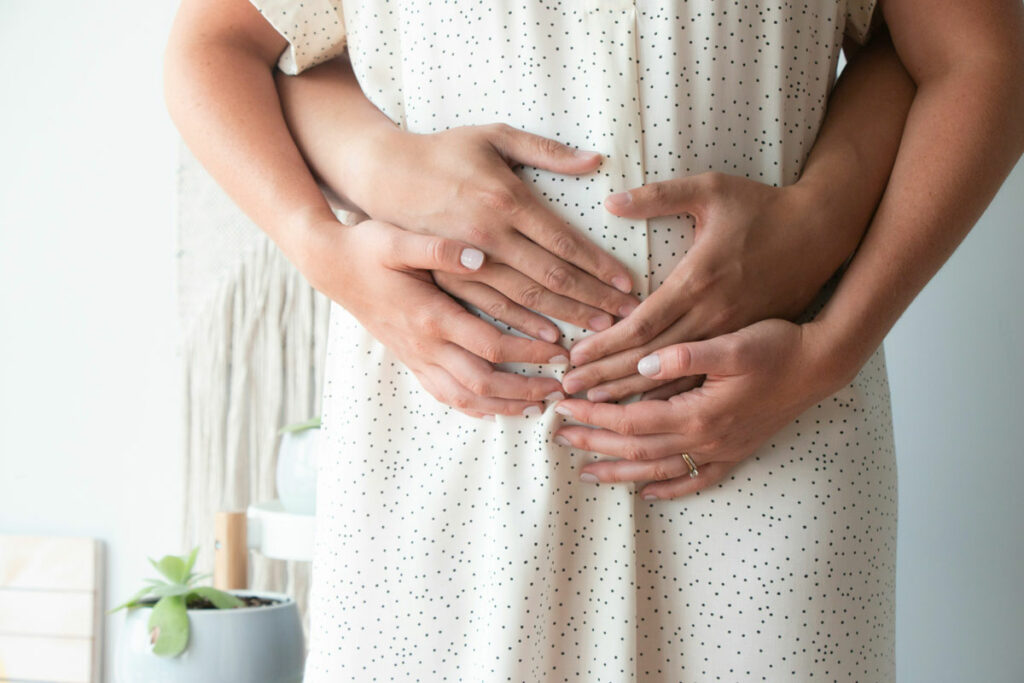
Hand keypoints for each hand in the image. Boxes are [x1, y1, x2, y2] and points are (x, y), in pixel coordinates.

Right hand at [300, 218, 568, 418]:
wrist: (329, 266)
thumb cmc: (366, 248)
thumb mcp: (397, 239)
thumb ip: (438, 248)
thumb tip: (480, 255)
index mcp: (430, 316)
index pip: (491, 345)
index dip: (529, 353)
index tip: (562, 351)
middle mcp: (424, 345)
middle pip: (483, 383)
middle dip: (525, 390)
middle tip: (560, 389)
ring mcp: (415, 357)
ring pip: (464, 398)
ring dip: (503, 406)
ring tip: (537, 407)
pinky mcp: (409, 360)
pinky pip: (444, 395)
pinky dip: (474, 407)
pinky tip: (495, 409)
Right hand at [344, 122, 639, 333]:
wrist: (382, 175)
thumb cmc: (443, 151)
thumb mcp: (493, 135)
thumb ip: (545, 150)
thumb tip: (595, 160)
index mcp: (505, 200)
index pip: (564, 243)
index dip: (599, 266)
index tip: (628, 284)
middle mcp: (488, 237)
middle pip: (551, 279)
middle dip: (593, 300)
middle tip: (627, 318)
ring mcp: (466, 263)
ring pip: (524, 302)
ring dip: (564, 319)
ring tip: (598, 333)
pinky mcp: (447, 278)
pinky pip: (489, 311)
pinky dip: (520, 329)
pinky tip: (547, 341)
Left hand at [553, 319, 847, 499]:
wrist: (821, 365)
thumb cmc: (777, 347)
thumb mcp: (732, 342)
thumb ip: (685, 355)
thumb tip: (643, 363)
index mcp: (698, 412)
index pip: (630, 420)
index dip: (594, 415)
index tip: (564, 406)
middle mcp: (706, 439)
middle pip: (636, 449)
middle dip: (595, 442)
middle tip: (559, 437)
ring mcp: (722, 451)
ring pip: (659, 470)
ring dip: (621, 471)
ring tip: (587, 472)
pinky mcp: (736, 452)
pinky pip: (697, 480)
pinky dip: (670, 489)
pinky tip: (649, 492)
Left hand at [562, 172, 855, 399]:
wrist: (824, 234)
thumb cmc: (763, 208)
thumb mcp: (712, 189)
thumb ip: (659, 196)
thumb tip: (611, 200)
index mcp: (698, 282)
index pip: (640, 325)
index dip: (603, 345)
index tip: (572, 359)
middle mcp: (712, 317)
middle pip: (648, 360)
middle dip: (604, 378)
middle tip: (566, 392)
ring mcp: (730, 336)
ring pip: (674, 380)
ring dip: (631, 395)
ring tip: (593, 408)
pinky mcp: (744, 345)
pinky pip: (702, 382)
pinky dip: (671, 398)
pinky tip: (645, 415)